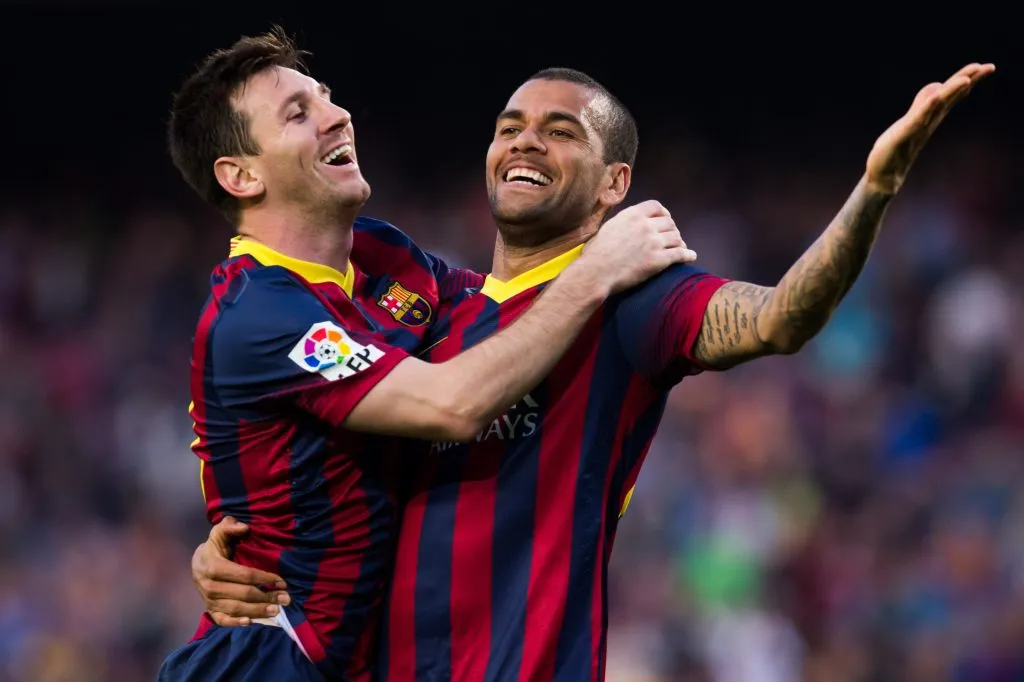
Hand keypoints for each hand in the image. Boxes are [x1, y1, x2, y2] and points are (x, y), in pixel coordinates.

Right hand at [191, 516, 291, 626]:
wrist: (197, 564)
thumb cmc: (215, 547)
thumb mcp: (220, 532)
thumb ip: (229, 526)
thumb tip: (244, 528)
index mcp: (213, 567)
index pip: (244, 575)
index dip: (264, 578)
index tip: (282, 581)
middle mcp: (210, 586)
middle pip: (243, 594)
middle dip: (267, 597)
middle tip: (286, 598)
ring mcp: (209, 600)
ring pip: (236, 609)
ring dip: (258, 611)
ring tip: (276, 610)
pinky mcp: (210, 610)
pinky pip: (222, 620)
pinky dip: (235, 623)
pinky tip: (251, 622)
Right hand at [578, 200, 695, 293]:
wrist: (596, 272)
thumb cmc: (595, 253)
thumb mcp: (608, 228)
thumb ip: (623, 223)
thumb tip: (626, 226)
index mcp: (632, 215)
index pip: (656, 206)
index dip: (664, 213)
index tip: (665, 219)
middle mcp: (646, 225)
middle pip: (669, 223)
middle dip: (672, 230)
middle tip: (672, 237)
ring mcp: (654, 242)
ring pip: (677, 237)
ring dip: (680, 242)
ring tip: (680, 247)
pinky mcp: (659, 260)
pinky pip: (680, 254)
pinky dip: (688, 254)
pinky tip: (691, 256)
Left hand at [866, 62, 994, 194]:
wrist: (884, 177)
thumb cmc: (896, 149)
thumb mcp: (910, 121)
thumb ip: (923, 105)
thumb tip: (936, 87)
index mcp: (930, 117)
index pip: (951, 95)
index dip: (966, 80)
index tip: (983, 66)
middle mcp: (928, 121)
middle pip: (950, 97)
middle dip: (969, 80)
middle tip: (990, 67)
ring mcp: (918, 127)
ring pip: (938, 106)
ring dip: (951, 92)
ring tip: (967, 79)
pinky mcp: (904, 134)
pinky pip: (918, 118)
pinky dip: (928, 106)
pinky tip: (936, 96)